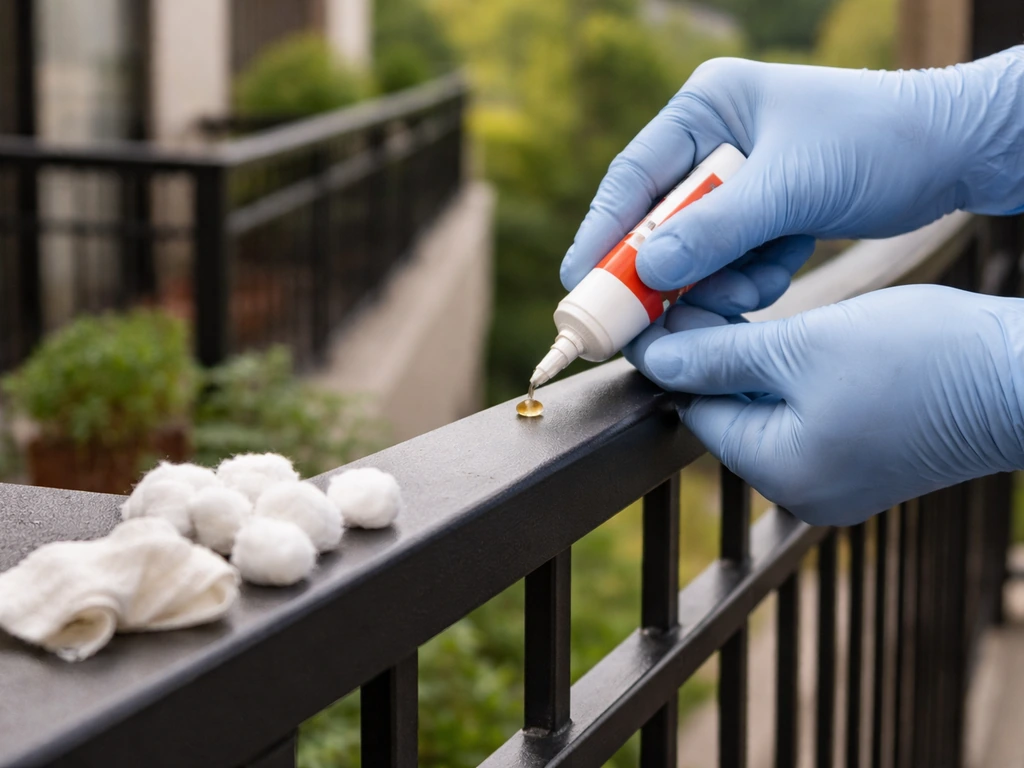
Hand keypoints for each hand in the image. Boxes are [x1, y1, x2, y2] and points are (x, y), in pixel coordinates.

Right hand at [561, 47, 1023, 315]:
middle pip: (658, 220)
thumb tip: (647, 273)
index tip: (578, 285)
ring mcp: (740, 179)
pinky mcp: (764, 211)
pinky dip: (751, 278)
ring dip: (718, 282)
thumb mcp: (789, 187)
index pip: (633, 177)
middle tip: (645, 322)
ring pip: (697, 251)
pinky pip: (733, 260)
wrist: (956, 151)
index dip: (601, 234)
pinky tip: (781, 269)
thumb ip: (713, 232)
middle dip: (664, 273)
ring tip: (754, 285)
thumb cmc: (875, 142)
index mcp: (708, 106)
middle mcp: (715, 139)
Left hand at [633, 286, 1023, 525]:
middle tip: (704, 291)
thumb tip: (655, 360)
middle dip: (713, 354)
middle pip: (730, 414)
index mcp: (781, 472)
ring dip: (750, 360)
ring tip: (743, 301)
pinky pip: (804, 417)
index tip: (662, 306)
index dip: (676, 355)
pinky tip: (786, 333)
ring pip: (766, 412)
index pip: (699, 410)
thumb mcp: (804, 346)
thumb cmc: (922, 358)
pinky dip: (788, 376)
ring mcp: (837, 481)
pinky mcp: (865, 460)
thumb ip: (720, 356)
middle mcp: (802, 491)